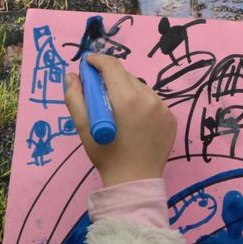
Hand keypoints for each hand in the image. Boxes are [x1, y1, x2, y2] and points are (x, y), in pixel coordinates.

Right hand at [64, 54, 176, 186]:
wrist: (134, 182)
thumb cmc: (106, 156)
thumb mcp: (84, 128)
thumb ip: (75, 98)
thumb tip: (71, 75)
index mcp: (127, 99)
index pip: (112, 66)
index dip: (97, 61)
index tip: (87, 64)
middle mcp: (149, 99)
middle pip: (126, 76)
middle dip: (110, 78)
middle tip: (98, 91)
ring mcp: (163, 108)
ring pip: (140, 88)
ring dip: (126, 91)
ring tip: (116, 110)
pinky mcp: (170, 118)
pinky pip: (152, 101)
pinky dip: (140, 104)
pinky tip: (132, 120)